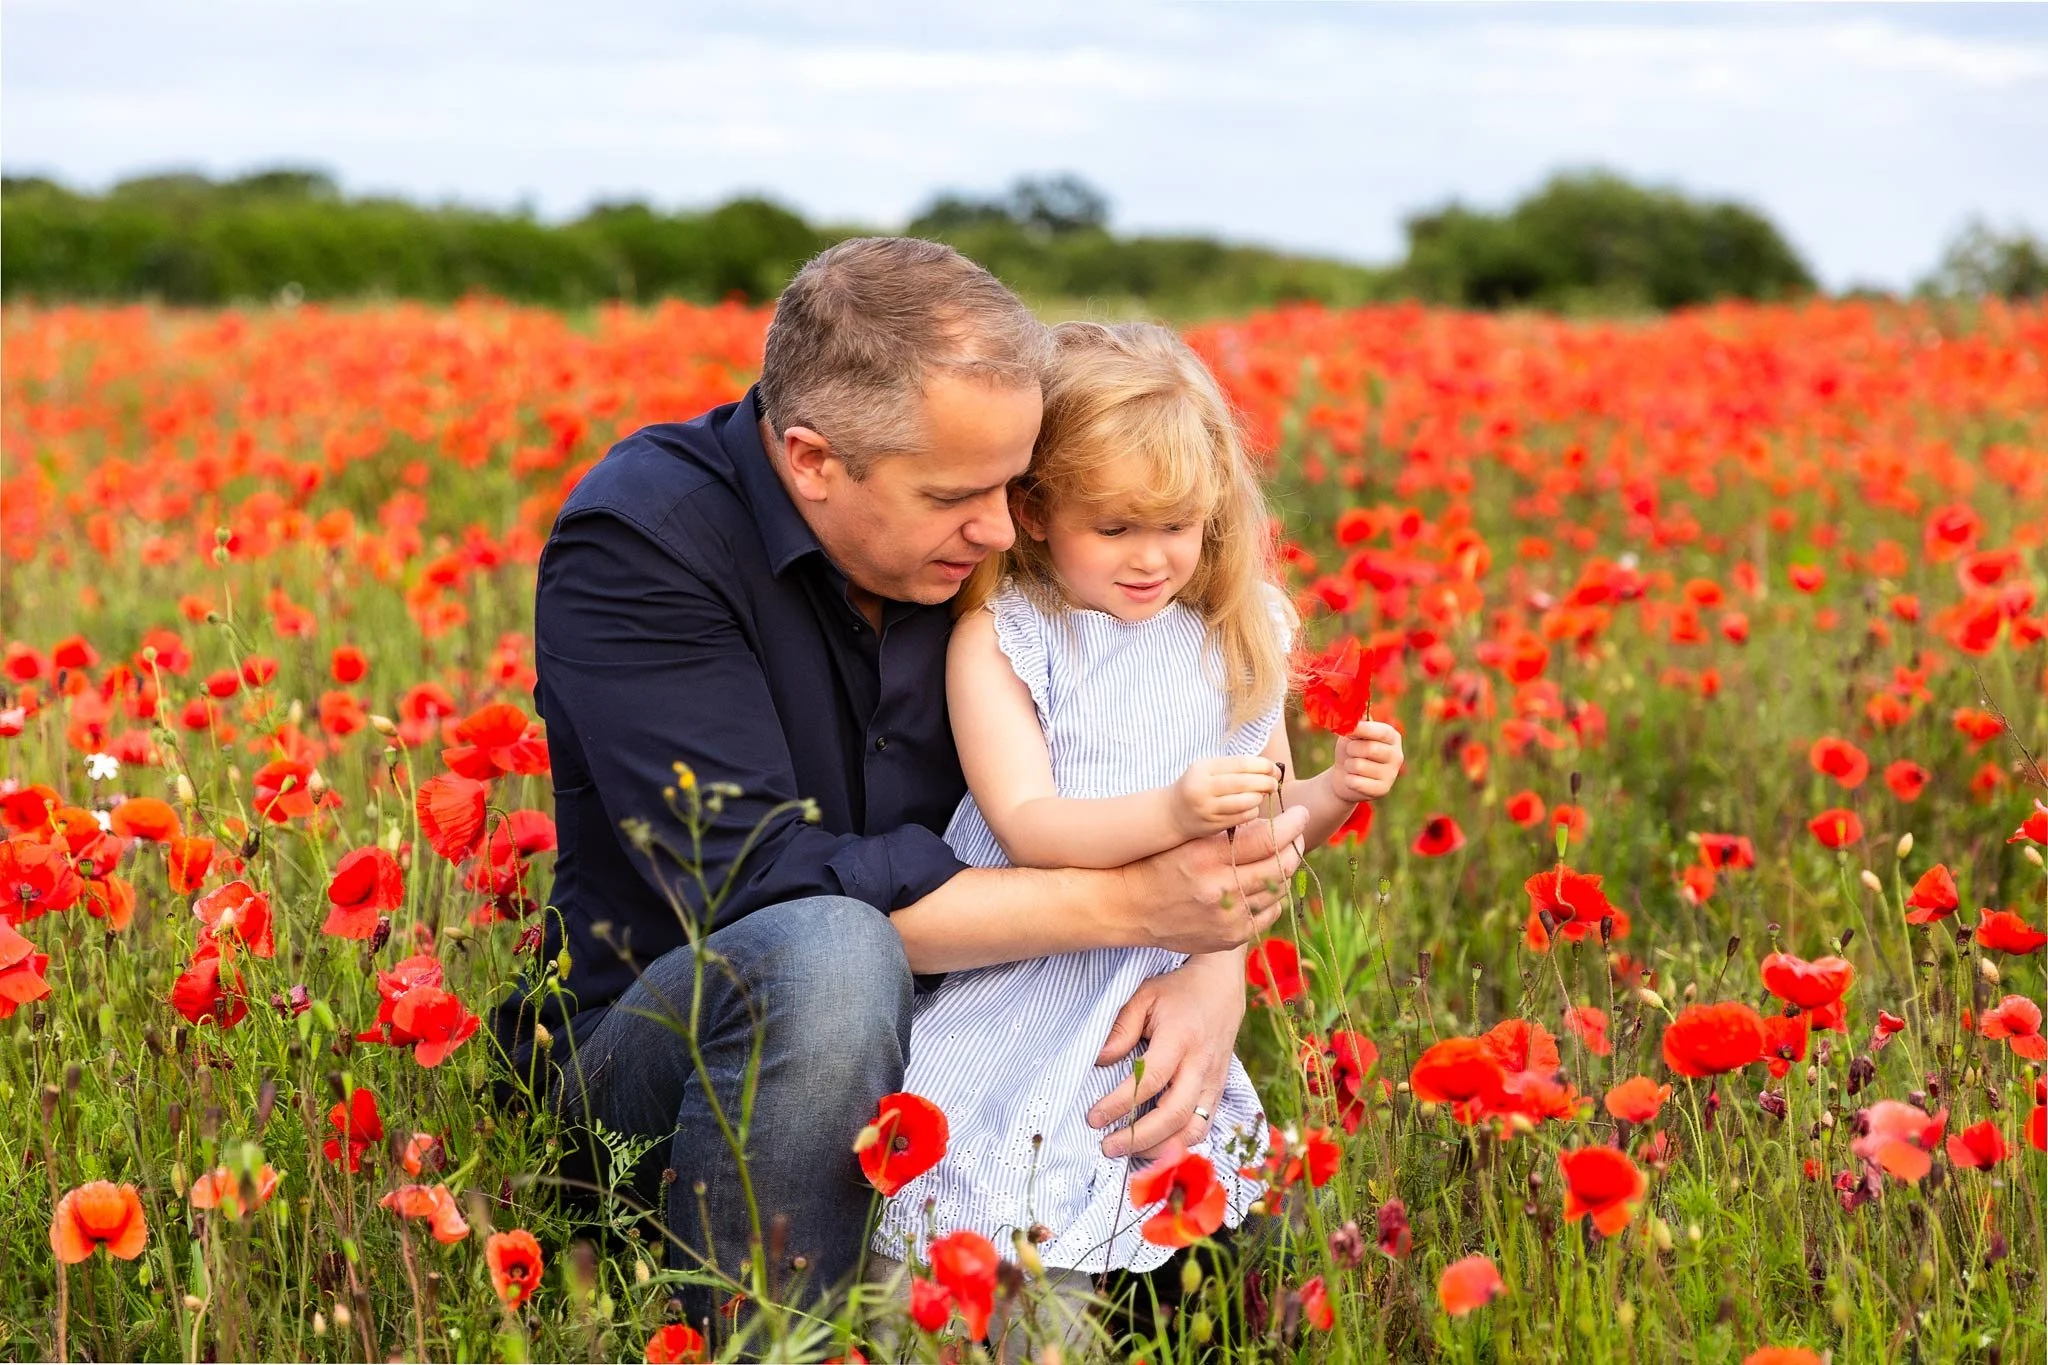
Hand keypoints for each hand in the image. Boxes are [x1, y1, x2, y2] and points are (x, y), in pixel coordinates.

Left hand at [1088, 955, 1243, 1157]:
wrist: (1222, 985)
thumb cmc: (1177, 991)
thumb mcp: (1144, 997)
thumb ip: (1121, 1028)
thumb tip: (1100, 1061)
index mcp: (1180, 1038)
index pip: (1150, 1080)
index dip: (1121, 1103)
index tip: (1094, 1117)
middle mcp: (1201, 1064)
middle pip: (1174, 1114)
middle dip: (1139, 1138)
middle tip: (1108, 1146)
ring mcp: (1215, 1080)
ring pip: (1194, 1130)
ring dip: (1161, 1148)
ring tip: (1129, 1152)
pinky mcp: (1220, 1090)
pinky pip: (1204, 1126)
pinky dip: (1180, 1144)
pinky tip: (1155, 1147)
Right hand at [1120, 805, 1308, 954]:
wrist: (1128, 908)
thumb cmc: (1157, 864)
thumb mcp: (1186, 839)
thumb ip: (1225, 831)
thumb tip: (1269, 820)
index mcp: (1206, 859)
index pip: (1266, 840)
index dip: (1291, 825)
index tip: (1298, 814)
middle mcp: (1219, 891)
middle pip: (1280, 867)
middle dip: (1295, 846)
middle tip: (1297, 834)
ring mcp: (1226, 919)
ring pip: (1279, 891)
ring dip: (1285, 872)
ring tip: (1280, 857)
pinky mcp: (1229, 938)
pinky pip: (1268, 915)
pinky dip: (1272, 898)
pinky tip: (1263, 886)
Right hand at [1171, 756, 1281, 837]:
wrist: (1172, 813)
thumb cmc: (1198, 786)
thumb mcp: (1208, 769)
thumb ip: (1234, 768)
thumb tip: (1270, 769)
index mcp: (1204, 768)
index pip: (1241, 763)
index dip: (1263, 766)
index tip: (1274, 770)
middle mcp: (1203, 787)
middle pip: (1244, 783)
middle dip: (1266, 782)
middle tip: (1274, 784)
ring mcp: (1207, 808)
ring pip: (1245, 802)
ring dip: (1259, 797)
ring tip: (1261, 795)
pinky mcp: (1212, 825)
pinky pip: (1242, 817)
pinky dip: (1252, 811)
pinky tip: (1250, 807)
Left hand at [1329, 719, 1402, 803]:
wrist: (1344, 776)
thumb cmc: (1351, 750)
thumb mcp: (1353, 733)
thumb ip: (1358, 720)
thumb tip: (1358, 703)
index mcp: (1392, 737)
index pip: (1382, 731)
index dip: (1363, 730)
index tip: (1349, 730)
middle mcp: (1397, 755)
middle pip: (1370, 749)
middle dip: (1352, 749)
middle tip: (1351, 751)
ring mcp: (1391, 774)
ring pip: (1359, 766)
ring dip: (1349, 765)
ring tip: (1352, 766)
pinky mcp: (1382, 790)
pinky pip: (1356, 782)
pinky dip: (1349, 780)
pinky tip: (1353, 780)